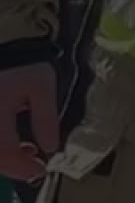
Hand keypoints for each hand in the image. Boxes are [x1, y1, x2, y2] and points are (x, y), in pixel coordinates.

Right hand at [0, 62, 57, 181]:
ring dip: (5, 157)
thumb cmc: (24, 61)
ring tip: (27, 152)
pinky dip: (1, 146)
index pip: (5, 151)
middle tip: (34, 167)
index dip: (22, 167)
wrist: (5, 43)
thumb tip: (50, 146)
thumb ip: (45, 117)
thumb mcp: (42, 85)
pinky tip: (12, 142)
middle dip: (12, 166)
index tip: (40, 170)